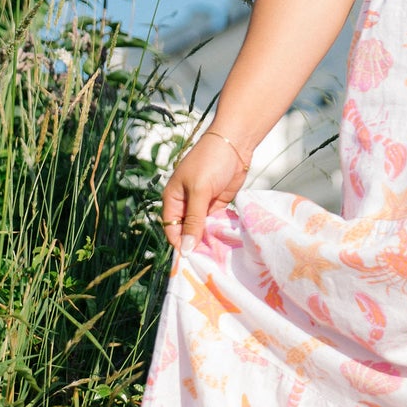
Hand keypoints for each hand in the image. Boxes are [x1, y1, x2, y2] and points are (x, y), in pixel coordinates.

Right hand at [161, 133, 248, 252]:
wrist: (235, 144)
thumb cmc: (210, 162)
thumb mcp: (199, 191)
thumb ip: (194, 220)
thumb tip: (185, 248)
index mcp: (173, 199)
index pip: (171, 228)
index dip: (179, 243)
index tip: (190, 260)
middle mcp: (186, 204)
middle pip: (187, 231)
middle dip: (195, 244)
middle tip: (207, 262)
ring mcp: (203, 204)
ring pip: (202, 229)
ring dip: (208, 239)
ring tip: (217, 257)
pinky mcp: (218, 204)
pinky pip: (215, 223)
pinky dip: (219, 231)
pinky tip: (225, 243)